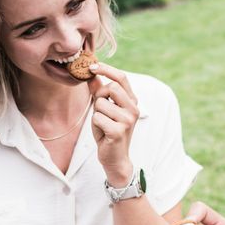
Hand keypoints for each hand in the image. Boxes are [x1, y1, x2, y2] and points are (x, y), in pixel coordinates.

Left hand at [88, 62, 139, 185]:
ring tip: (102, 125)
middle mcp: (133, 108)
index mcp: (132, 101)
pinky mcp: (119, 131)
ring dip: (96, 114)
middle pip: (111, 87)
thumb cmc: (109, 132)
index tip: (91, 66)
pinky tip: (102, 134)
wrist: (115, 158)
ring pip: (101, 104)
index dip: (106, 68)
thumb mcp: (104, 110)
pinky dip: (95, 125)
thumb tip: (91, 75)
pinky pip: (97, 118)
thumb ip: (99, 92)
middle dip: (99, 97)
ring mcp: (128, 120)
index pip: (121, 77)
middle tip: (100, 111)